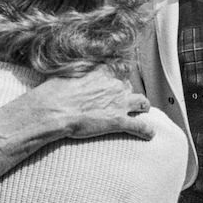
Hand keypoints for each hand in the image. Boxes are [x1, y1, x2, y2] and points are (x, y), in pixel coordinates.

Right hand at [32, 66, 153, 140]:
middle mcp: (114, 84)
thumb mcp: (64, 74)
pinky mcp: (119, 121)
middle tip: (117, 100)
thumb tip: (75, 72)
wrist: (54, 111)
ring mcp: (119, 103)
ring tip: (142, 111)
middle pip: (127, 86)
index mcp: (101, 71)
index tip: (113, 78)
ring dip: (142, 106)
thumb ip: (77, 71)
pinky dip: (146, 131)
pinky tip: (149, 134)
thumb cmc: (54, 93)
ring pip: (141, 102)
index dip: (116, 74)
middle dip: (124, 92)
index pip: (117, 67)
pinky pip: (140, 126)